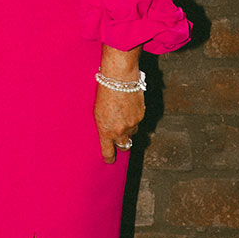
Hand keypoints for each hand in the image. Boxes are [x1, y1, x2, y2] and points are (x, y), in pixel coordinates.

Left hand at [94, 44, 143, 163]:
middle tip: (118, 138)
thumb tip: (108, 133)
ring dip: (129, 128)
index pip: (108, 152)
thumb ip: (104, 125)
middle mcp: (120, 130)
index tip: (109, 160)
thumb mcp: (97, 111)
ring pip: (133, 132)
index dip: (109, 158)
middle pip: (124, 145)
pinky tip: (128, 106)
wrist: (119, 77)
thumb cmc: (103, 92)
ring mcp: (133, 124)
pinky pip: (138, 121)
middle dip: (121, 143)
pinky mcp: (141, 115)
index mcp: (106, 131)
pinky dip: (134, 117)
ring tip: (122, 115)